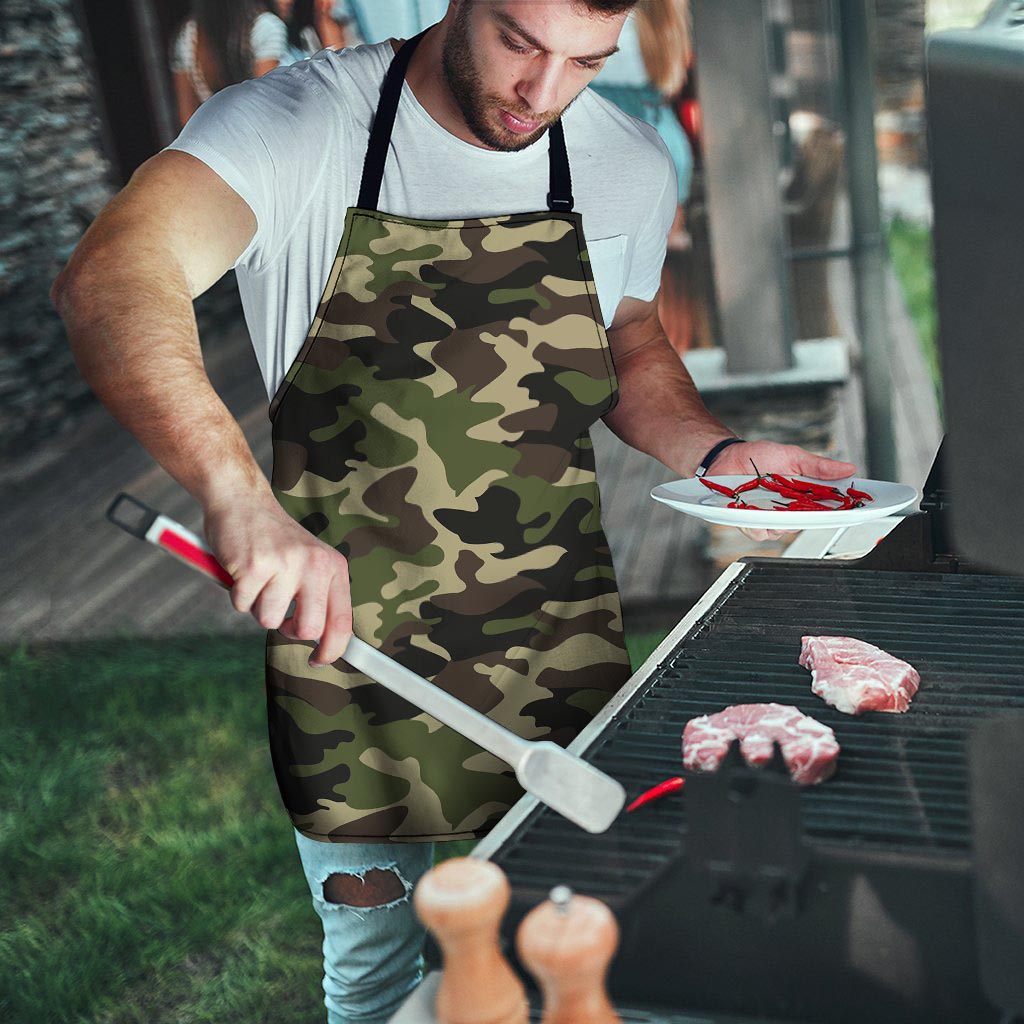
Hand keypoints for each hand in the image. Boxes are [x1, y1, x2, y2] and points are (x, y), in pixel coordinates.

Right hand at [203, 493, 351, 666]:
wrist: (242, 500)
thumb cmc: (274, 539)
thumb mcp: (309, 561)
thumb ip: (319, 596)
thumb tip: (324, 642)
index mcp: (333, 566)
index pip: (342, 621)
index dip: (332, 650)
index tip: (319, 660)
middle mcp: (314, 564)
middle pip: (308, 629)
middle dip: (288, 629)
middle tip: (279, 611)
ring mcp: (285, 564)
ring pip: (269, 620)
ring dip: (257, 606)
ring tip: (258, 579)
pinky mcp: (254, 566)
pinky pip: (242, 605)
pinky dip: (237, 594)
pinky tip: (242, 570)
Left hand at [708, 440, 856, 542]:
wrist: (727, 458)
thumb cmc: (759, 456)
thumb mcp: (793, 456)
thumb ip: (819, 466)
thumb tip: (848, 468)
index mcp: (804, 495)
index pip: (829, 508)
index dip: (843, 511)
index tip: (856, 509)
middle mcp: (790, 510)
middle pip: (808, 523)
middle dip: (809, 515)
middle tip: (803, 502)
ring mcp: (771, 518)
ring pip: (784, 531)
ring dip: (779, 518)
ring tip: (769, 499)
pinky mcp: (751, 523)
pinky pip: (760, 532)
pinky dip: (757, 522)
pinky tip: (751, 508)